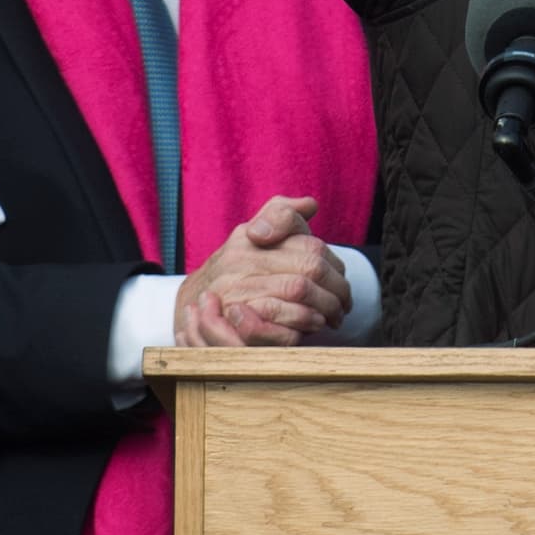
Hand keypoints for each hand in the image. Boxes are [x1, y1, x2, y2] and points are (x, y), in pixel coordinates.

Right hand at [174, 197, 352, 347]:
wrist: (190, 304)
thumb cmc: (233, 269)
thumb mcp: (249, 235)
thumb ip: (279, 215)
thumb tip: (310, 205)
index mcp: (247, 238)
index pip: (308, 243)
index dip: (335, 264)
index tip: (341, 278)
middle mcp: (240, 261)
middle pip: (309, 267)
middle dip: (336, 288)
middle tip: (344, 304)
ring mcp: (235, 294)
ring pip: (298, 292)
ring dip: (325, 308)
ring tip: (333, 317)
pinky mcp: (235, 328)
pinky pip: (280, 326)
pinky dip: (302, 328)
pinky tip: (310, 329)